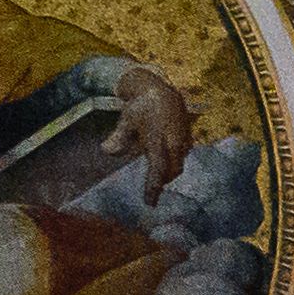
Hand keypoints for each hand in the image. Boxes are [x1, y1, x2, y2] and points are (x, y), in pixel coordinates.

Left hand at [110, 71, 191, 186]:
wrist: (162, 91)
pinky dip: (173, 163)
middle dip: (162, 181)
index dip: (154, 187)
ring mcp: (183, 141)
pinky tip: (164, 162)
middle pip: (172, 172)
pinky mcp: (188, 139)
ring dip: (168, 173)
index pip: (158, 169)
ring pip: (178, 165)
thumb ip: (118, 138)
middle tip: (152, 192)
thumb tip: (106, 151)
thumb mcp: (126, 120)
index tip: (149, 203)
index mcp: (158, 140)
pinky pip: (181, 157)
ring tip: (158, 179)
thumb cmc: (141, 107)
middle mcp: (174, 143)